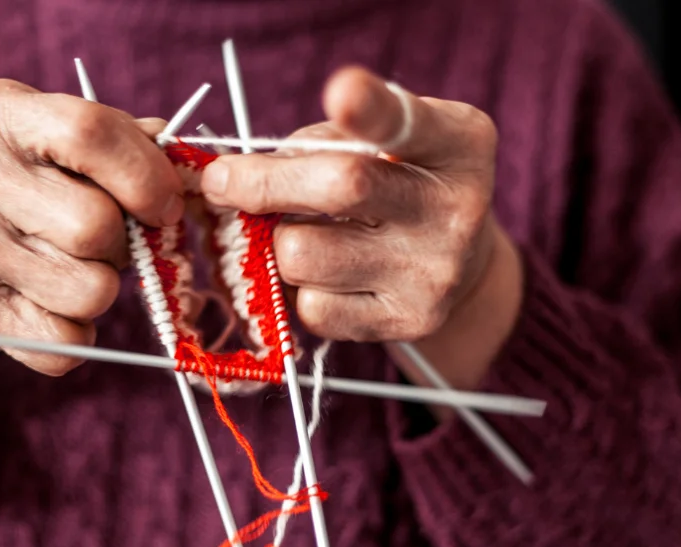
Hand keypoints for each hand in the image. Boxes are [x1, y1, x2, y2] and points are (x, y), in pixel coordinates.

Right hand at [0, 78, 184, 441]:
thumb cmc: (34, 183)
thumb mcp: (66, 140)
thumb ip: (130, 142)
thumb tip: (186, 164)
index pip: (90, 134)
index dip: (147, 176)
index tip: (166, 204)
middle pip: (95, 227)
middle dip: (124, 243)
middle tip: (108, 241)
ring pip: (91, 292)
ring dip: (103, 288)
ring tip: (75, 266)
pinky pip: (66, 342)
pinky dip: (78, 333)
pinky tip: (53, 302)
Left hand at [199, 67, 522, 391]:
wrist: (458, 264)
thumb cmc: (399, 181)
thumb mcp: (386, 137)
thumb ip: (329, 138)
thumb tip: (234, 177)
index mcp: (457, 142)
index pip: (406, 120)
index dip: (369, 107)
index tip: (340, 92)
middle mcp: (457, 207)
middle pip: (341, 185)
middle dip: (262, 181)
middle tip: (222, 179)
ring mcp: (435, 271)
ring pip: (303, 255)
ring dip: (281, 241)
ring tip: (305, 230)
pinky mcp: (408, 321)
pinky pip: (313, 308)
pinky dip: (301, 288)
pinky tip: (327, 273)